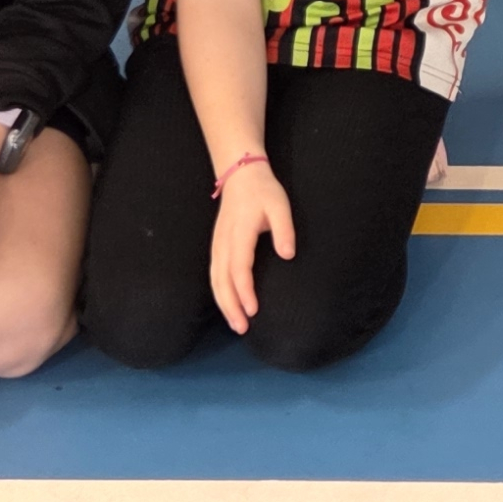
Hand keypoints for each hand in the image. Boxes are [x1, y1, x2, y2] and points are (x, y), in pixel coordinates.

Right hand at [210, 158, 296, 332]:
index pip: (239, 267)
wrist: (239, 173)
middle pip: (222, 280)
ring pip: (215, 279)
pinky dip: (219, 293)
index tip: (253, 309)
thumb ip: (284, 229)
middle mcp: (224, 242)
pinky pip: (214, 274)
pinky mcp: (216, 246)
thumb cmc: (263, 190)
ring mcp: (217, 244)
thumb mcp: (280, 205)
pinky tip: (228, 305)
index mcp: (239, 232)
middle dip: (231, 306)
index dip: (245, 290)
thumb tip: (288, 255)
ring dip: (223, 303)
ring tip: (236, 324)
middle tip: (243, 328)